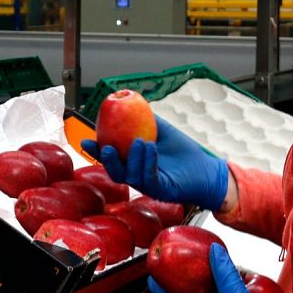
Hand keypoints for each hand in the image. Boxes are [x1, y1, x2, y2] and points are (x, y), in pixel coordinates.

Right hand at [81, 117, 229, 210]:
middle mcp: (137, 176)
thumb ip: (146, 119)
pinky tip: (151, 149)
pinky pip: (149, 179)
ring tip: (141, 141)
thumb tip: (128, 101)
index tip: (86, 140)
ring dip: (132, 158)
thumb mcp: (162, 131)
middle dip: (106, 161)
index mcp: (134, 164)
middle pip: (115, 172)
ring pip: (130, 176)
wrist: (206, 170)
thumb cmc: (184, 152)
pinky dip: (147, 163)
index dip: (97, 151)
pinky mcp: (161, 191)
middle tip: (105, 147)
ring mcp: (148, 185)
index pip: (111, 159)